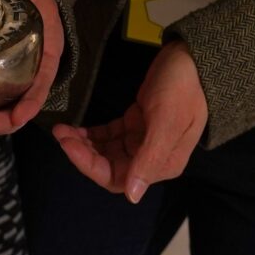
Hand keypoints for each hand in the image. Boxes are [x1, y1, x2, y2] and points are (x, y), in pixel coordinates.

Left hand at [52, 40, 206, 202]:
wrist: (192, 57)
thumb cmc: (181, 89)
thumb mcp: (166, 122)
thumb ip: (149, 159)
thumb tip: (132, 197)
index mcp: (162, 164)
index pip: (118, 178)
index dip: (90, 166)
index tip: (68, 145)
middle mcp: (151, 157)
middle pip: (109, 167)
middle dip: (83, 153)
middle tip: (61, 133)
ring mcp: (143, 140)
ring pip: (107, 151)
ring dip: (84, 144)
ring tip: (63, 129)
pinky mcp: (137, 123)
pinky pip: (110, 136)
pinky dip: (93, 133)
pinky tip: (77, 127)